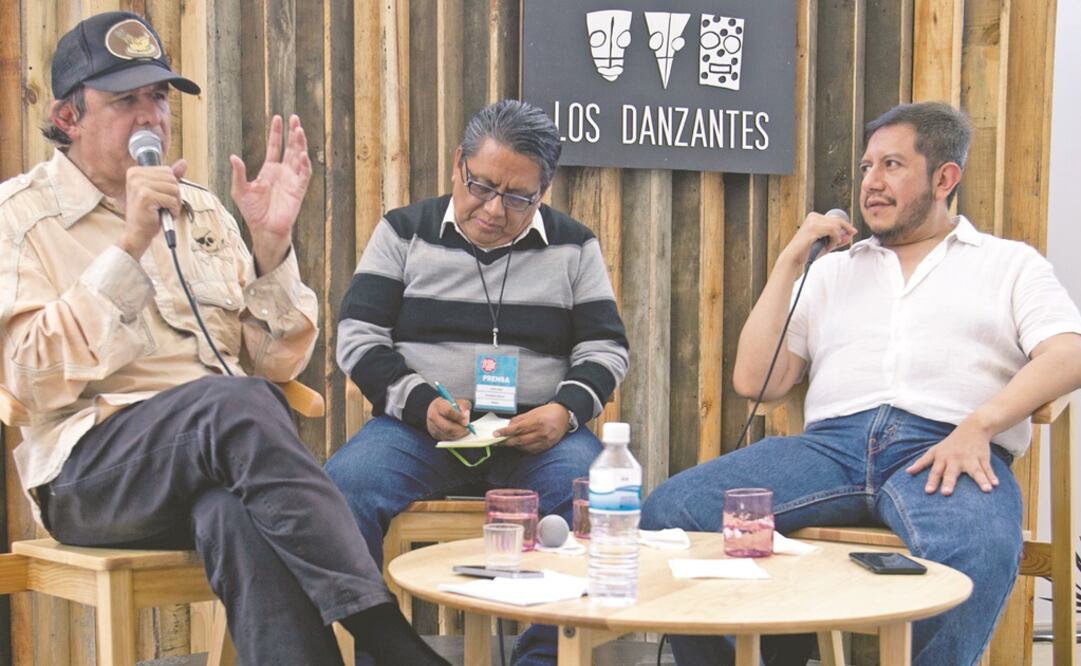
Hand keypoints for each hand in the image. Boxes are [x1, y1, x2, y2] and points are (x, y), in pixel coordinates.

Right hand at [118, 159, 187, 258]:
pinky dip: (173, 210)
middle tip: (162, 205)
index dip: (170, 186)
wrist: (138, 232)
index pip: (168, 171)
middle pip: (172, 179)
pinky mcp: (145, 197)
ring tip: (162, 210)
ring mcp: (139, 185)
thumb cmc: (149, 212)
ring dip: (174, 203)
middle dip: (174, 195)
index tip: (159, 196)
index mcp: (136, 171)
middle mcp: (135, 175)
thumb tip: (184, 162)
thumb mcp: (161, 191)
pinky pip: (172, 200)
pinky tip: (163, 214)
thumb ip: (171, 177)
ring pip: (174, 189)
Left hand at [229, 114, 312, 273]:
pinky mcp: (298, 190)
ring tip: (299, 130)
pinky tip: (302, 154)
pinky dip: (304, 164)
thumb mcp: (240, 190)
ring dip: (300, 144)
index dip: (276, 133)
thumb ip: (238, 173)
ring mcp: (292, 180)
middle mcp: (282, 172)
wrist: (264, 229)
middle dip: (293, 133)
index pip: (275, 146)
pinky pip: (304, 174)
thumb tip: (233, 157)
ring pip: (299, 157)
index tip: (278, 118)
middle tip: (295, 118)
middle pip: (290, 147)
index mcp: (269, 170)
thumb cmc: (252, 212)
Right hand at [427, 397, 471, 440]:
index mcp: (438, 405)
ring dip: (459, 434)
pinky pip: (447, 438)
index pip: (448, 412)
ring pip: (448, 434)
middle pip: (448, 427)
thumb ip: (464, 407)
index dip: (459, 417)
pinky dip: (455, 436)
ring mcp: (432, 426)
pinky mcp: (434, 434)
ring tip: (465, 429)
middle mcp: (433, 416)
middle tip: (468, 428)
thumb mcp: (459, 401)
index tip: (466, 421)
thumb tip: (466, 420)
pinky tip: (459, 432)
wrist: (438, 410)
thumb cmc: (450, 405)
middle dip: (460, 429)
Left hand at [496, 404, 570, 453]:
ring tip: (507, 442)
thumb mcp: (533, 412)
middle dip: (507, 441)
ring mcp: (545, 441)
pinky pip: (532, 450)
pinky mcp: (547, 446)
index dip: (505, 432)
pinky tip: (519, 445)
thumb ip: (520, 419)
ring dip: (514, 445)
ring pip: (525, 447)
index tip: (496, 433)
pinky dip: (523, 448)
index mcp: (538, 421)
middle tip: (498, 441)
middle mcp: (542, 432)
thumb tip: (508, 425)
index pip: (517, 428)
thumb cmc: (549, 412)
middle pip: (520, 440)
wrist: (565, 415)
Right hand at [779, 211, 858, 266]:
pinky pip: (832, 231)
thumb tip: (849, 235)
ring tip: (830, 246)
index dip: (846, 225)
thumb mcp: (825, 244)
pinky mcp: (813, 228)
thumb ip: (837, 239)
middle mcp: (813, 217)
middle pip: (837, 221)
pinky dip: (833, 240)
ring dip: (836, 238)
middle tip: (841, 242)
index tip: (853, 231)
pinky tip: (828, 246)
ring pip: (836, 226)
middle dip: (843, 232)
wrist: (793, 258)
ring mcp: (812, 222)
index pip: (835, 218)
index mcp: (814, 217)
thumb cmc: (806, 251)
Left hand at [905, 419, 999, 494]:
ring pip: (975, 471)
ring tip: (986, 490)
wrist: (972, 428)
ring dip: (980, 481)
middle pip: (951, 472)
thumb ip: (922, 462)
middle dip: (948, 482)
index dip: (931, 481)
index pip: (935, 471)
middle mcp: (955, 459)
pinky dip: (992, 476)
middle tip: (946, 493)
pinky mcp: (983, 458)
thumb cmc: (950, 444)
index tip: (928, 492)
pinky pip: (988, 468)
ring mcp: (970, 458)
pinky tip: (995, 485)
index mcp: (943, 458)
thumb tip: (907, 472)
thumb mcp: (934, 451)